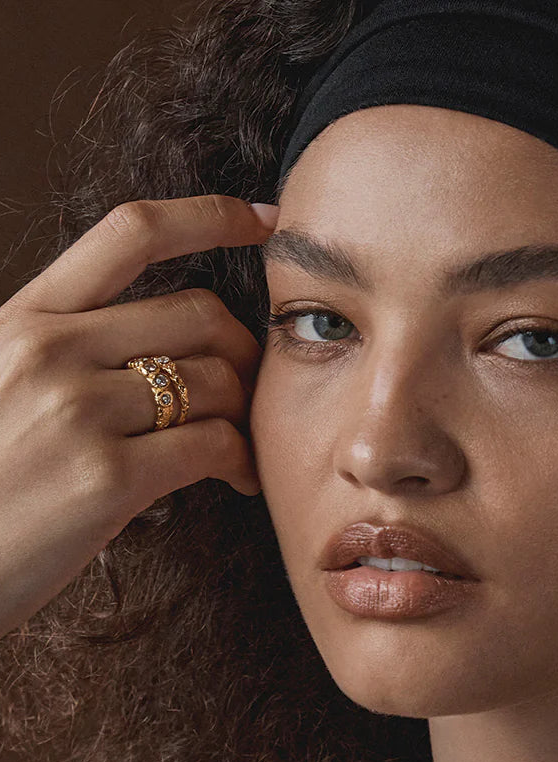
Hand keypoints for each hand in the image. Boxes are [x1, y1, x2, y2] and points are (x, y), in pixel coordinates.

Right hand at [0, 194, 278, 637]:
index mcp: (22, 319)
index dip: (210, 216)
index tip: (263, 220)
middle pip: (199, 313)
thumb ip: (59, 352)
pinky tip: (235, 479)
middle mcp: (50, 349)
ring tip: (237, 445)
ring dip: (246, 413)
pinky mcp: (107, 477)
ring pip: (216, 380)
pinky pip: (215, 445)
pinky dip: (242, 461)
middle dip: (245, 349)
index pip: (130, 232)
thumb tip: (146, 344)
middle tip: (248, 390)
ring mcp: (78, 411)